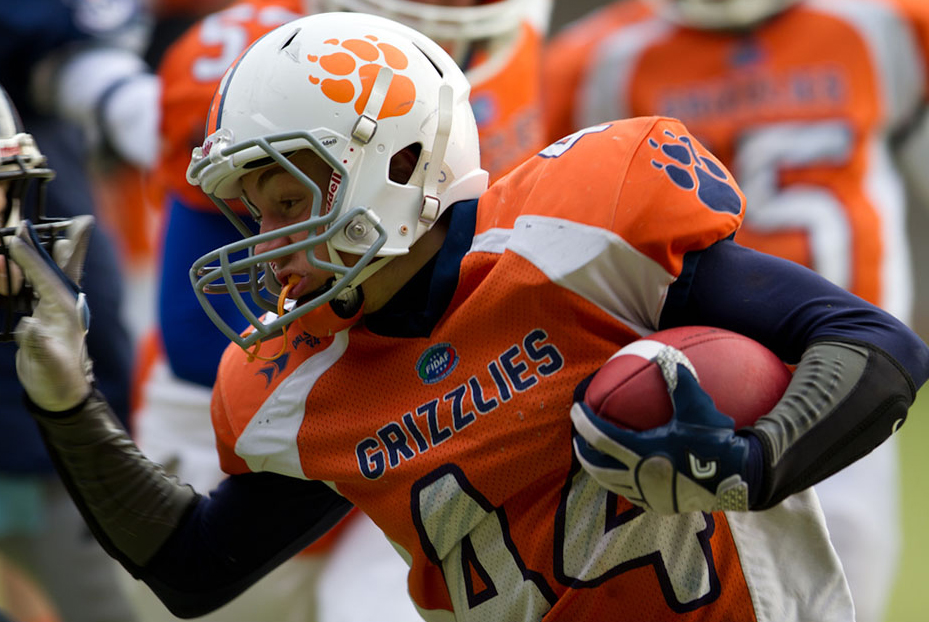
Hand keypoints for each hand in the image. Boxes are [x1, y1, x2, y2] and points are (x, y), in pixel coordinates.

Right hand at [9, 217, 94, 410]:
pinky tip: (24, 263)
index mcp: (65, 309)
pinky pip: (36, 287)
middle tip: (71, 220)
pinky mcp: (45, 314)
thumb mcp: (46, 364)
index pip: (46, 277)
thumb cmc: (57, 379)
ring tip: (36, 235)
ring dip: (41, 255)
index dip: (30, 258)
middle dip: (61, 242)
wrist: (61, 394)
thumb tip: (29, 326)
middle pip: (62, 267)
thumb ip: (37, 344)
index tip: (14, 238)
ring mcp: (54, 307)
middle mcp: (64, 303)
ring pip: (48, 274)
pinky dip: (28, 273)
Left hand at [571, 360, 754, 513]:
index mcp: (643, 452)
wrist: (739, 479)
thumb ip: (679, 380)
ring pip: (611, 483)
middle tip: (578, 436)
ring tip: (594, 455)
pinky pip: (629, 494)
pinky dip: (619, 482)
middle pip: (597, 465)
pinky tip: (623, 473)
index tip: (575, 409)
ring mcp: (647, 495)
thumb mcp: (697, 406)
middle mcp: (640, 476)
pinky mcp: (658, 506)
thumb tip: (666, 353)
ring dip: (598, 468)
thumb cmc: (715, 441)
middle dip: (583, 449)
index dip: (584, 423)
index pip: (601, 437)